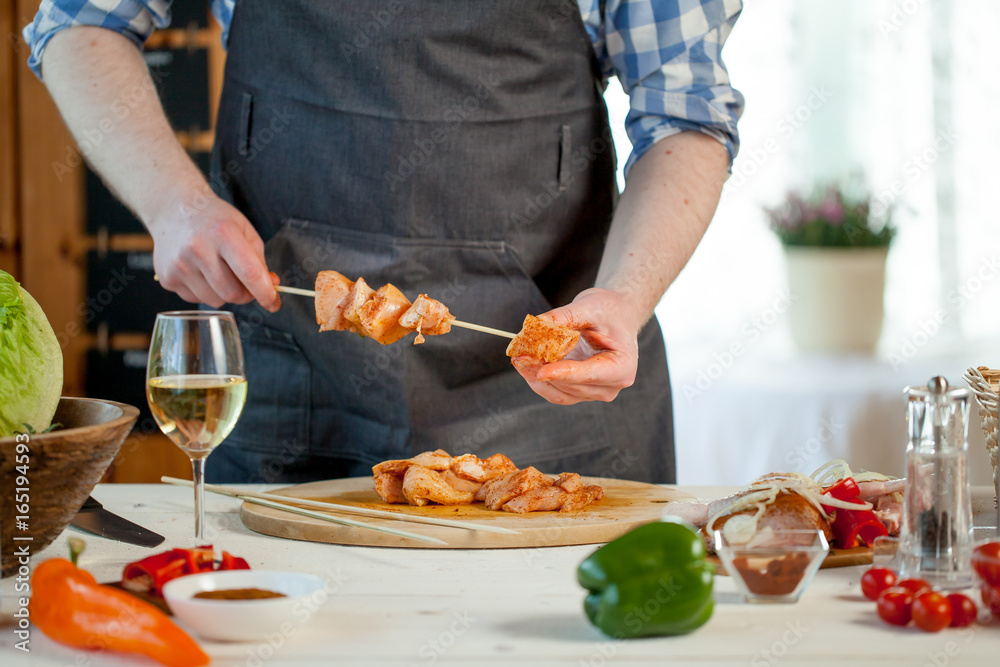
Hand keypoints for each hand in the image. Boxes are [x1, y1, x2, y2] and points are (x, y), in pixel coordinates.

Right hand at [150, 193, 279, 311]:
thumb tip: (270, 287)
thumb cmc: (214, 219)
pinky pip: (196, 299)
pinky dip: (205, 291)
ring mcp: (179, 265)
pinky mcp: (167, 278)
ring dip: (224, 293)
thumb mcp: (243, 229)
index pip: (250, 273)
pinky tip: (201, 271)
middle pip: (232, 293)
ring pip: (215, 301)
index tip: (274, 303)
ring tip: (219, 271)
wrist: (173, 209)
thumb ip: (259, 260)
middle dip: (246, 294)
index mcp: (223, 233)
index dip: (265, 293)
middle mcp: (198, 249)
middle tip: (246, 283)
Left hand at [510, 288, 641, 404]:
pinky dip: (538, 378)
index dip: (564, 374)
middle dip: (542, 371)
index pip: (590, 374)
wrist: (615, 317)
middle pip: (570, 386)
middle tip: (519, 353)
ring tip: (519, 356)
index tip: (541, 371)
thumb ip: (563, 317)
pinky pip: (555, 391)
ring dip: (535, 377)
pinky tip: (525, 362)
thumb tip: (534, 325)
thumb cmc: (608, 310)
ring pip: (559, 393)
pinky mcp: (579, 392)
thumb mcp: (588, 307)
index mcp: (622, 367)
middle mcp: (611, 386)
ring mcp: (595, 392)